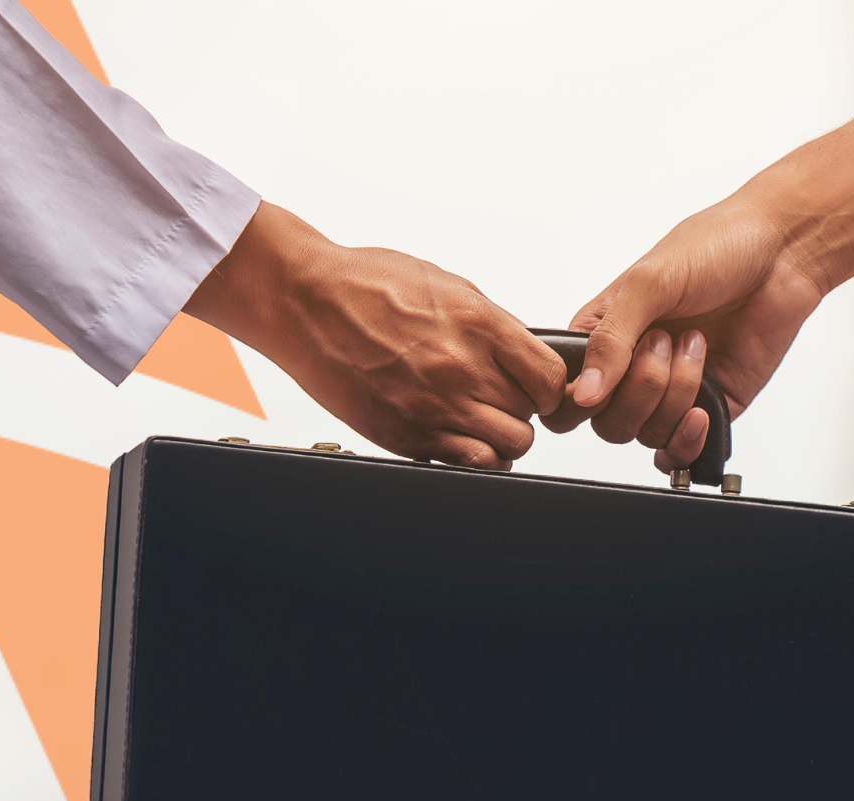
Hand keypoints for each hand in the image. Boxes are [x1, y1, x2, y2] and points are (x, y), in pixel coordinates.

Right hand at [184, 202, 565, 468]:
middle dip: (520, 410)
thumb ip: (491, 324)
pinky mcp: (406, 435)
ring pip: (508, 448)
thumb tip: (523, 354)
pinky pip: (467, 465)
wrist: (304, 300)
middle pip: (529, 416)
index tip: (536, 388)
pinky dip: (471, 458)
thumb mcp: (446, 286)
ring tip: (478, 422)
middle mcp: (462, 369)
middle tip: (498, 400)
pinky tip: (456, 439)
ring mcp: (434, 407)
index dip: (548, 388)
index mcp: (478, 325)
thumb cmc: (367, 283)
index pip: (549, 378)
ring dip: (500, 438)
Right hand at [543, 206, 822, 469]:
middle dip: (640, 388)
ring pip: (645, 435)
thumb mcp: (649, 282)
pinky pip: (680, 451)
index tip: (605, 374)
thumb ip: (611, 340)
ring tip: (697, 345)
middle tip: (665, 340)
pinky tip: (701, 410)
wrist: (783, 252)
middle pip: (607, 423)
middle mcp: (631, 367)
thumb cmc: (715, 247)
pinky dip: (686, 440)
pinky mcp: (710, 407)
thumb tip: (584, 394)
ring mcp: (670, 390)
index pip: (566, 392)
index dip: (578, 396)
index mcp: (604, 334)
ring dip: (674, 395)